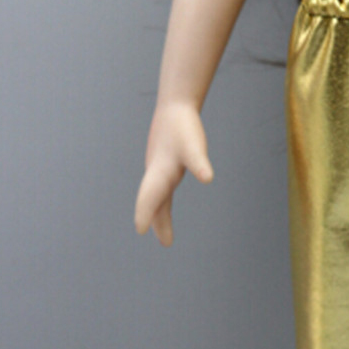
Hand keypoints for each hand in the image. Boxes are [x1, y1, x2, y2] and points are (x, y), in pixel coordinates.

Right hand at [134, 101, 213, 245]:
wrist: (175, 106)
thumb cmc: (183, 126)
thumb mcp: (194, 145)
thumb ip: (199, 162)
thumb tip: (207, 178)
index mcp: (160, 172)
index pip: (150, 199)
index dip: (144, 214)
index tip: (140, 230)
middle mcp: (156, 172)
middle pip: (154, 202)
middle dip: (157, 222)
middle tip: (166, 243)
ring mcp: (159, 167)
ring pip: (156, 195)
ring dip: (158, 213)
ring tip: (161, 230)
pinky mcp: (165, 162)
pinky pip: (161, 186)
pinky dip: (161, 198)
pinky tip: (164, 199)